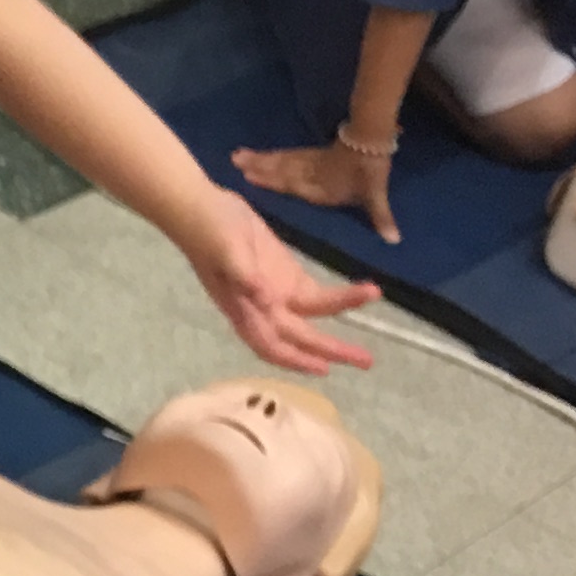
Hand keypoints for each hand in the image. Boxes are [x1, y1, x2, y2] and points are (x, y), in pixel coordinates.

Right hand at [186, 195, 375, 373]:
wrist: (202, 207)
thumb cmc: (208, 233)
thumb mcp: (226, 253)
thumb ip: (245, 277)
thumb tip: (266, 301)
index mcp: (245, 310)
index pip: (272, 345)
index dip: (296, 360)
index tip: (323, 368)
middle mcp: (263, 309)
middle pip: (301, 337)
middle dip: (332, 350)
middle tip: (366, 360)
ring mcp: (276, 293)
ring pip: (312, 318)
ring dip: (341, 323)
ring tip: (373, 323)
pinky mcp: (285, 274)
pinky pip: (314, 296)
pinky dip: (336, 300)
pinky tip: (359, 295)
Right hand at [235, 133, 400, 246]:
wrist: (373, 140)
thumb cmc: (370, 170)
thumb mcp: (375, 194)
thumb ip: (380, 216)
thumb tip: (394, 240)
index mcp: (320, 187)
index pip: (292, 184)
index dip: (271, 180)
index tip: (248, 176)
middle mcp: (310, 174)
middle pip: (281, 169)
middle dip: (258, 166)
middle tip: (234, 160)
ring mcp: (309, 161)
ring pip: (281, 160)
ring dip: (260, 159)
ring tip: (239, 155)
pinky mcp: (312, 153)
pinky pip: (287, 155)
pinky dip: (273, 155)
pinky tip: (263, 154)